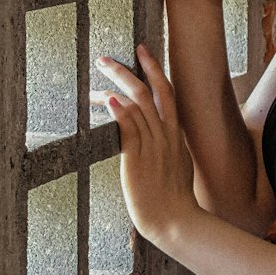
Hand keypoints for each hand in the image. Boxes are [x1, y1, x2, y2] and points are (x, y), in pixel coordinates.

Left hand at [90, 43, 199, 239]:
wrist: (176, 221)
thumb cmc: (174, 202)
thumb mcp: (177, 168)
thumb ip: (167, 151)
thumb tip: (158, 144)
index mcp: (175, 136)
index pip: (167, 94)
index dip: (155, 71)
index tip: (142, 53)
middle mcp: (166, 136)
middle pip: (152, 92)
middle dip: (132, 69)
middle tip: (108, 59)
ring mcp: (153, 146)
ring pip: (138, 105)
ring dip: (117, 85)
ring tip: (98, 75)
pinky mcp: (138, 159)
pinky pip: (130, 129)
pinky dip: (120, 112)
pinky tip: (108, 99)